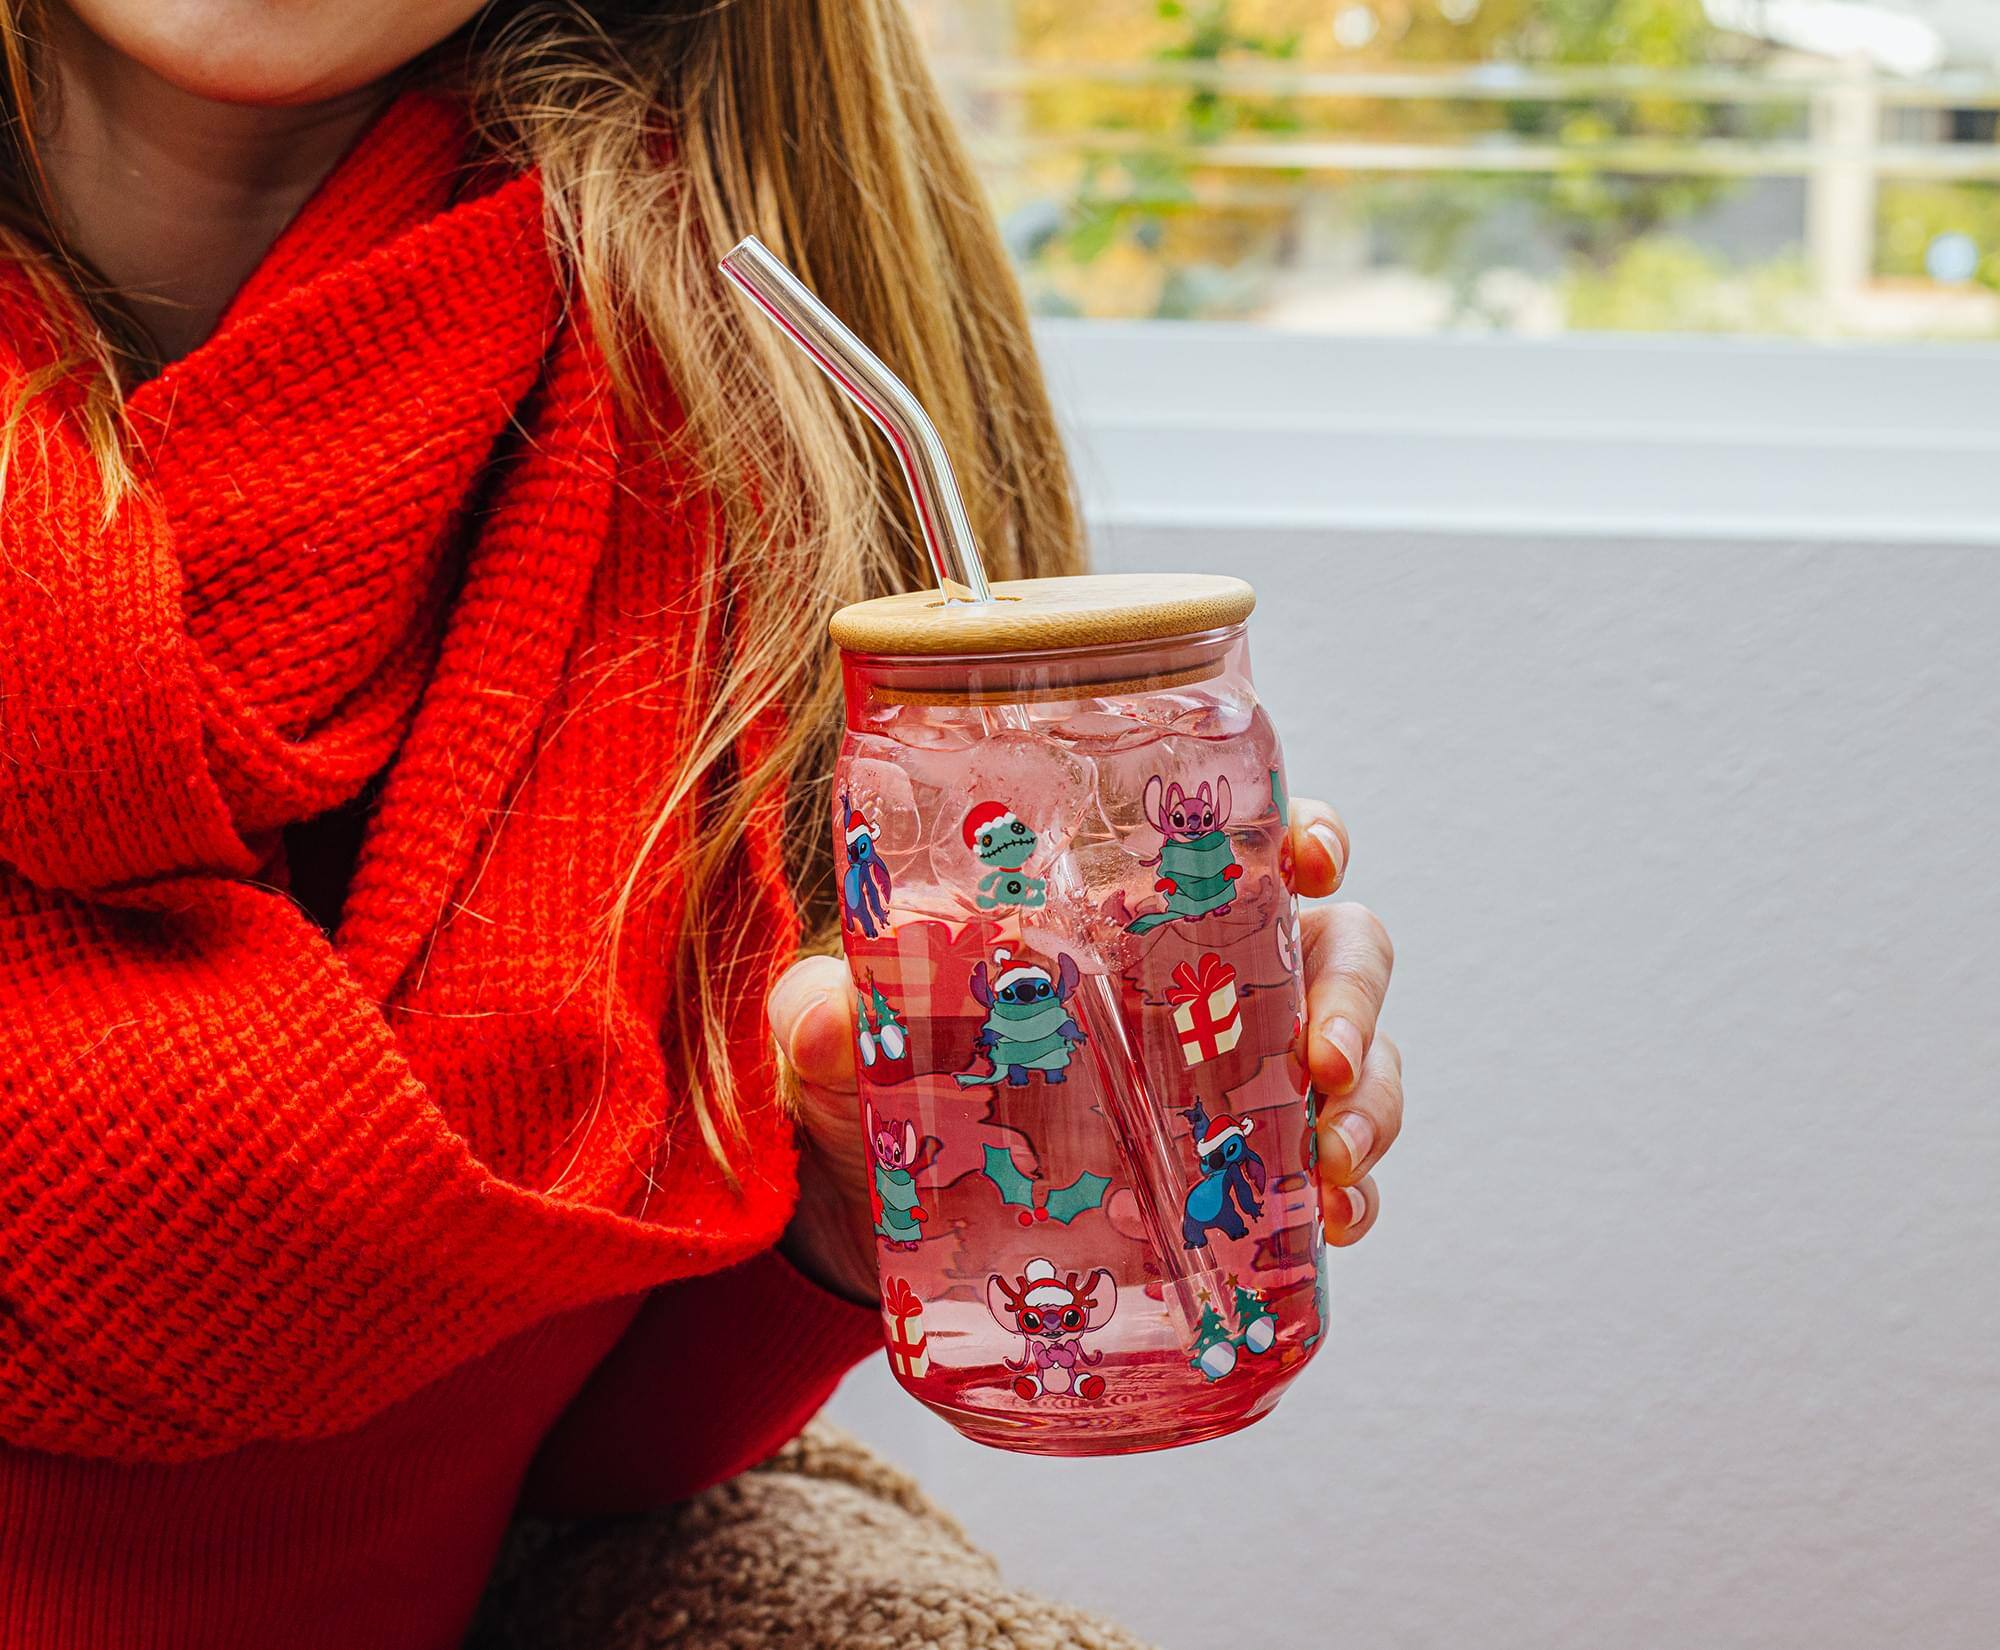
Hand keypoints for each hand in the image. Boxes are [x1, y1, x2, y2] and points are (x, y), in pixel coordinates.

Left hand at [766, 794, 1402, 1300]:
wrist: (870, 1217)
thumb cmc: (867, 1084)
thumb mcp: (839, 1041)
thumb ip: (824, 1016)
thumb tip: (823, 1018)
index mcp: (1126, 917)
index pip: (1244, 847)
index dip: (1303, 834)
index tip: (1312, 853)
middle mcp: (1201, 984)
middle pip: (1334, 947)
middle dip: (1353, 993)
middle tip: (1324, 1059)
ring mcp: (1227, 1080)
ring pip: (1350, 1058)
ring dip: (1368, 1103)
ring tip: (1336, 1169)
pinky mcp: (1230, 1178)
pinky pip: (1322, 1171)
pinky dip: (1348, 1193)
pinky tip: (1337, 1222)